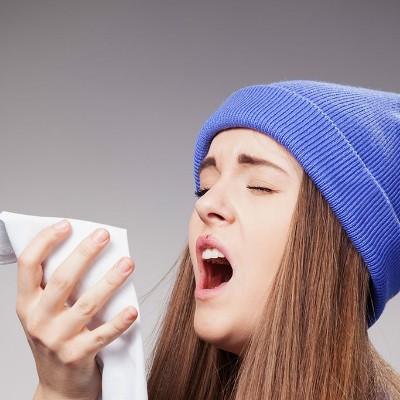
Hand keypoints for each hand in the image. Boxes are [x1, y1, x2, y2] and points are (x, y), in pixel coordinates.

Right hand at [15, 219, 137, 399]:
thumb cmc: (56, 339)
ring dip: (110, 281)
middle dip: (84, 254)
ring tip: (128, 263)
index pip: (29, 265)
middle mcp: (38, 320)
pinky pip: (102, 336)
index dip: (45, 241)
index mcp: (27, 304)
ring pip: (86, 304)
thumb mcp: (46, 312)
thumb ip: (58, 286)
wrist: (58, 387)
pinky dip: (119, 322)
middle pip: (62, 280)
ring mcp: (56, 340)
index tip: (67, 225)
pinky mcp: (77, 357)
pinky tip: (133, 310)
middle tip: (104, 235)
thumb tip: (88, 249)